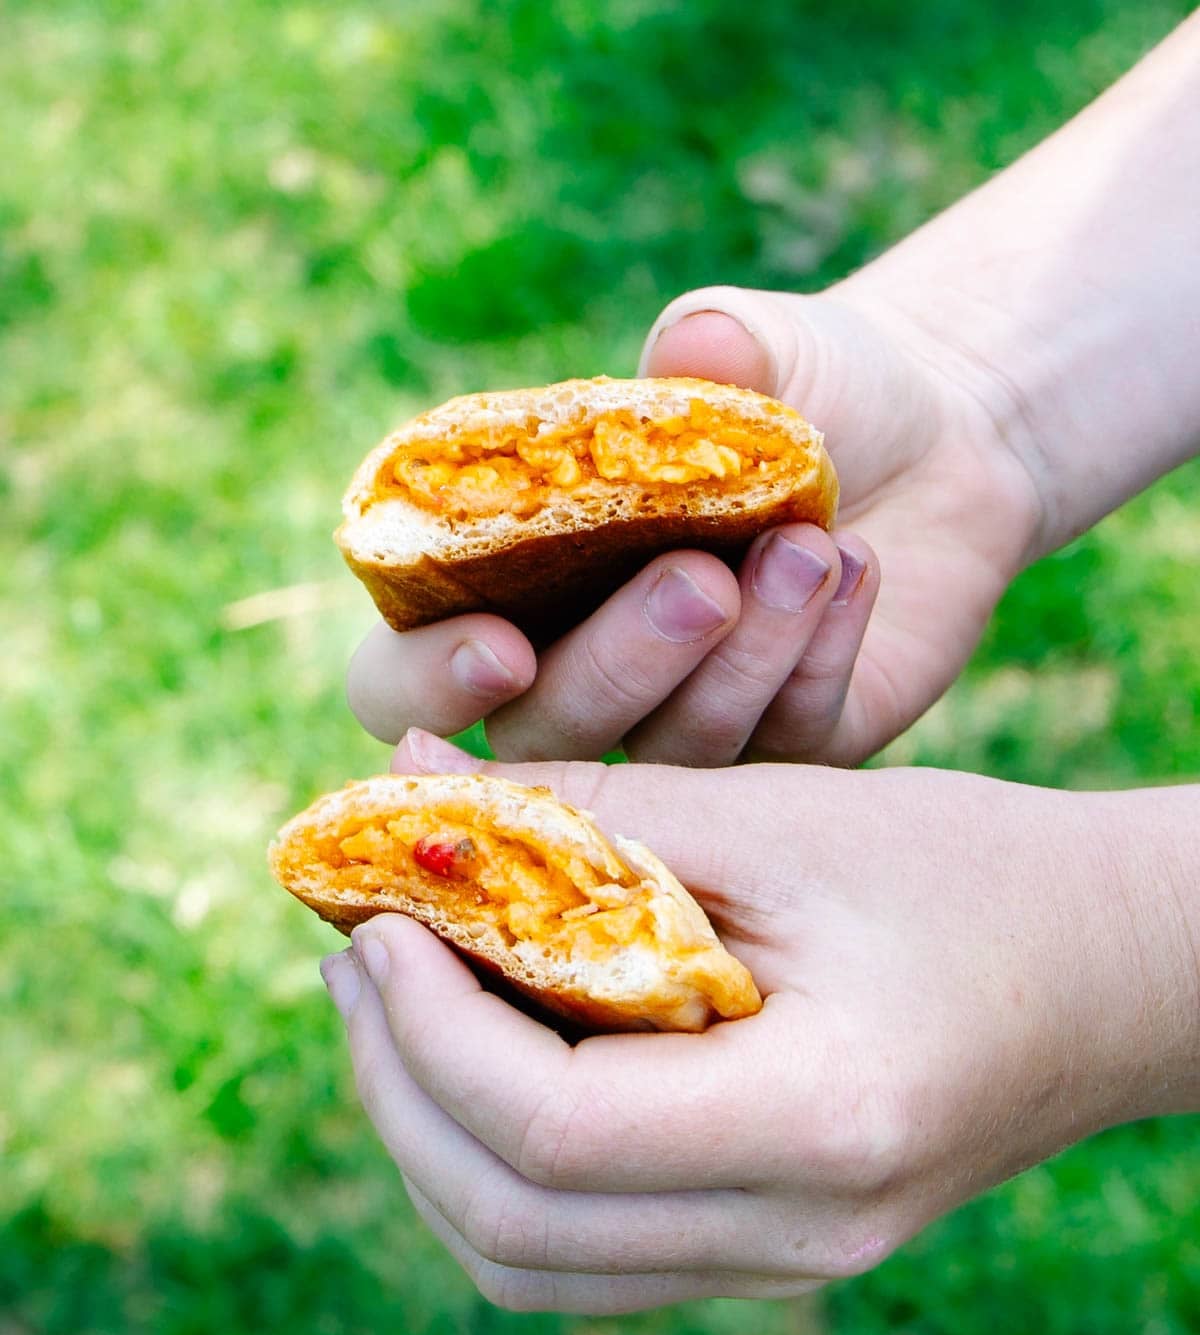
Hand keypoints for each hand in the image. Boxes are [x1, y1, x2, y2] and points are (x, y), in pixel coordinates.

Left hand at [317, 732, 1197, 1313]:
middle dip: (397, 1084)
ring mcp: (781, 1262)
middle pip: (513, 1224)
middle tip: (359, 959)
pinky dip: (498, 1164)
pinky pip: (584, 1250)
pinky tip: (482, 1056)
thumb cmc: (971, 869)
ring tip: (397, 1005)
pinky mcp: (767, 1249)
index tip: (377, 920)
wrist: (1112, 972)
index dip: (428, 1024)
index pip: (549, 1130)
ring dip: (429, 1135)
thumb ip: (590, 815)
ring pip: (530, 1261)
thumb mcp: (783, 816)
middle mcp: (795, 1233)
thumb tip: (404, 777)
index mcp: (819, 1124)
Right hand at [347, 288, 1041, 766]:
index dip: (432, 683)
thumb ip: (718, 344)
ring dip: (740, 660)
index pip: (403, 682)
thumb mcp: (765, 348)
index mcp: (504, 589)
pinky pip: (786, 749)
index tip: (501, 647)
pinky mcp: (785, 757)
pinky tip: (857, 573)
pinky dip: (816, 664)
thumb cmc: (804, 389)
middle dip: (621, 664)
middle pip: (548, 736)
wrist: (935, 439)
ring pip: (676, 759)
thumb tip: (691, 348)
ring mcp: (681, 734)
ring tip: (811, 548)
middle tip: (701, 581)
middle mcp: (578, 681)